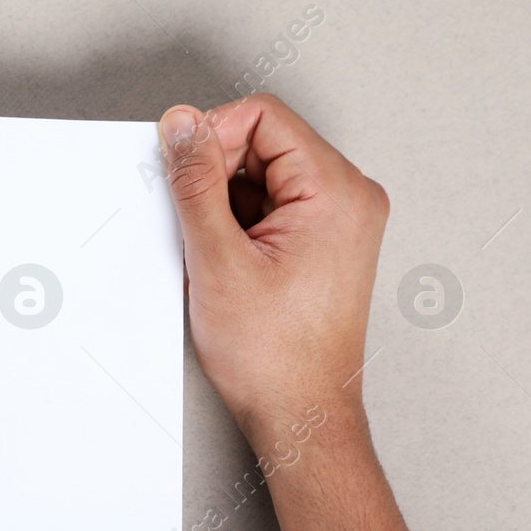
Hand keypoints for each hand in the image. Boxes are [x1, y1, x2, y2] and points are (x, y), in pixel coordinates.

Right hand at [158, 93, 388, 450]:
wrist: (299, 414)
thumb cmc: (275, 357)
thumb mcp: (217, 259)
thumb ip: (196, 183)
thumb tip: (182, 126)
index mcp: (337, 192)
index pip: (264, 117)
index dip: (212, 136)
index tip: (182, 172)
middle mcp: (348, 199)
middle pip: (264, 143)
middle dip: (216, 177)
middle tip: (196, 226)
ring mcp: (338, 222)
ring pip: (262, 178)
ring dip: (224, 207)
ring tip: (216, 258)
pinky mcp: (322, 244)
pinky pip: (270, 208)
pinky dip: (237, 228)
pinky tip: (226, 267)